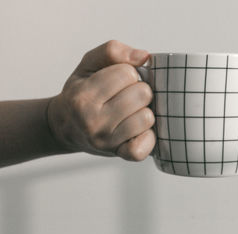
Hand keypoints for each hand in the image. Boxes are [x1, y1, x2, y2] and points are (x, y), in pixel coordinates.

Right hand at [47, 40, 155, 160]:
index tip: (117, 81)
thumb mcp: (89, 65)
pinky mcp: (119, 155)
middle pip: (142, 94)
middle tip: (126, 97)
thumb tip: (144, 56)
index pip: (128, 72)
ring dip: (143, 112)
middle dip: (139, 91)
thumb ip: (113, 52)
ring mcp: (105, 140)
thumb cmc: (82, 92)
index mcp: (83, 96)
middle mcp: (91, 121)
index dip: (127, 73)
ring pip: (148, 118)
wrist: (66, 127)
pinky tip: (137, 130)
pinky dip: (147, 137)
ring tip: (129, 113)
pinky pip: (144, 148)